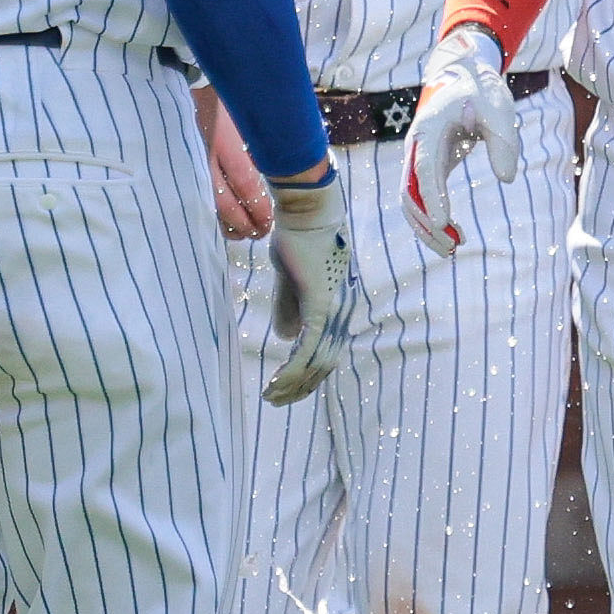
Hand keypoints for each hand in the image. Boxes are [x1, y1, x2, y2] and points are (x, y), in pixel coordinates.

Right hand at [195, 84, 275, 241]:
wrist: (191, 78)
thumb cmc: (226, 96)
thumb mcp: (248, 115)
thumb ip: (262, 142)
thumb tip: (290, 166)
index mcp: (226, 141)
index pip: (246, 185)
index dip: (258, 209)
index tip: (268, 222)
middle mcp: (205, 154)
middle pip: (225, 202)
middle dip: (243, 224)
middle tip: (258, 234)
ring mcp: (189, 159)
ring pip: (206, 203)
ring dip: (225, 223)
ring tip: (241, 234)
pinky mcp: (179, 161)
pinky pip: (194, 193)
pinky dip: (208, 211)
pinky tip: (219, 219)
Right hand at [262, 162, 353, 401]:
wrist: (309, 211)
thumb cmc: (300, 238)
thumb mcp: (291, 281)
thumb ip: (289, 308)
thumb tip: (286, 339)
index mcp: (338, 310)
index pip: (328, 355)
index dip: (308, 377)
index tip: (287, 391)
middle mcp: (342, 315)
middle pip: (325, 366)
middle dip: (299, 389)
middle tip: (275, 402)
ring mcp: (334, 311)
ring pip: (316, 362)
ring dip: (292, 384)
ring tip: (271, 397)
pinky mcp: (321, 305)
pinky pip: (307, 347)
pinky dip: (292, 369)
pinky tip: (277, 382)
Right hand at [399, 24, 517, 250]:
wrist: (464, 75)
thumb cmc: (482, 91)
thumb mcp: (499, 109)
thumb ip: (504, 141)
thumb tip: (507, 178)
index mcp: (429, 128)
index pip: (425, 168)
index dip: (431, 196)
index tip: (443, 221)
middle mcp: (416, 146)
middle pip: (409, 192)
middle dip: (426, 223)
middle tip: (453, 247)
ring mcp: (418, 157)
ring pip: (411, 200)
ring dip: (426, 227)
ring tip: (453, 249)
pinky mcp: (428, 166)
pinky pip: (421, 198)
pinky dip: (432, 219)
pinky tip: (453, 234)